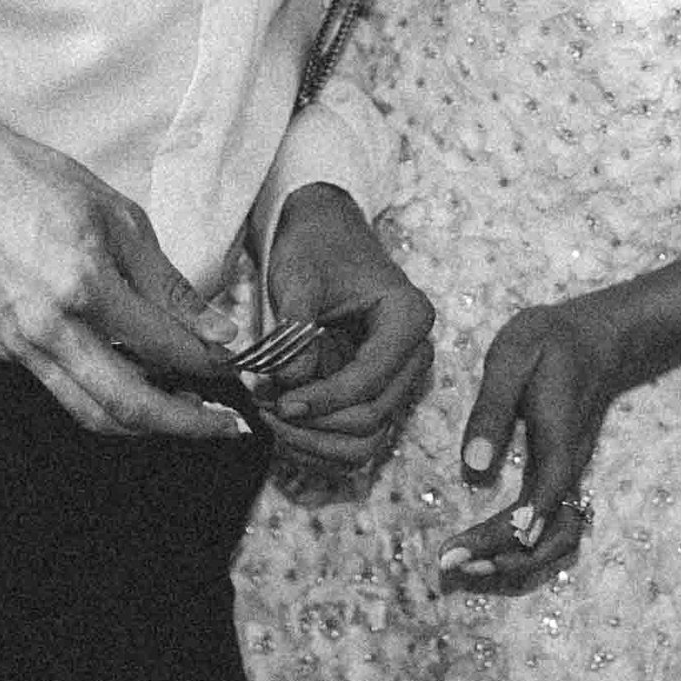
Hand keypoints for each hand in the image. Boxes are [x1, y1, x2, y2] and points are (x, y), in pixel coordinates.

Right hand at [0, 79, 246, 439]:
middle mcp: (50, 329)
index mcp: (84, 285)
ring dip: (145, 425)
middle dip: (184, 424)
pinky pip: (65, 393)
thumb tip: (214, 330)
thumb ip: (166, 281)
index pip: (162, 346)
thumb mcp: (117, 215)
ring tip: (189, 415)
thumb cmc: (36, 182)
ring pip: (91, 414)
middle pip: (126, 406)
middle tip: (225, 426)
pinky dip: (108, 403)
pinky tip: (138, 386)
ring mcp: (23, 348)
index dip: (207, 363)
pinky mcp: (7, 351)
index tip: (237, 367)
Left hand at [259, 184, 434, 477]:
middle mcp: (414, 354)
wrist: (324, 236)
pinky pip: (355, 440)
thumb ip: (295, 328)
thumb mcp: (300, 277)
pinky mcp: (377, 393)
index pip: (369, 380)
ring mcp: (398, 378)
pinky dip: (319, 444)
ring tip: (272, 421)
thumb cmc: (316, 248)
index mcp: (408, 317)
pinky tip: (284, 425)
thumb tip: (289, 382)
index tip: (278, 402)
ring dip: (316, 443)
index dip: (323, 400)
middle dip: (316, 425)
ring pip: (366, 442)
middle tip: (266, 412)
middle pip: (372, 418)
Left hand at [437, 295, 624, 595]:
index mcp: (558, 441)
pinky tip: (490, 546)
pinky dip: (527, 547)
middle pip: (552, 535)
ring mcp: (571, 474)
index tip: (457, 553)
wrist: (597, 337)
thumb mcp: (513, 356)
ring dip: (518, 560)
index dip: (502, 535)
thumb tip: (473, 467)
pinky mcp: (563, 475)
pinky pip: (555, 526)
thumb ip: (493, 408)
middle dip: (504, 559)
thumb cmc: (549, 340)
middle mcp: (570, 467)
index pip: (539, 502)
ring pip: (560, 539)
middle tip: (450, 562)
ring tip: (467, 563)